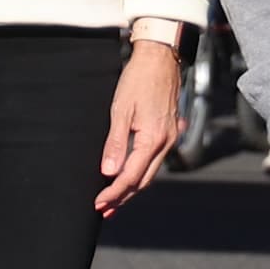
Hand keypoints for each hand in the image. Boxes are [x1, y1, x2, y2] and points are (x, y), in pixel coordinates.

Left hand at [95, 37, 182, 216]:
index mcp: (153, 139)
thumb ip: (115, 143)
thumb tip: (108, 172)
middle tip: (104, 209)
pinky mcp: (169, 132)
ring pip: (150, 172)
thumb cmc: (138, 80)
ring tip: (114, 201)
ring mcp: (170, 138)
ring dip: (132, 188)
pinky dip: (140, 173)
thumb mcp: (120, 110)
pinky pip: (154, 160)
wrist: (160, 58)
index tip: (99, 203)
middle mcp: (166, 142)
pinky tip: (130, 177)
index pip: (131, 176)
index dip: (114, 192)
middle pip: (143, 180)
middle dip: (123, 197)